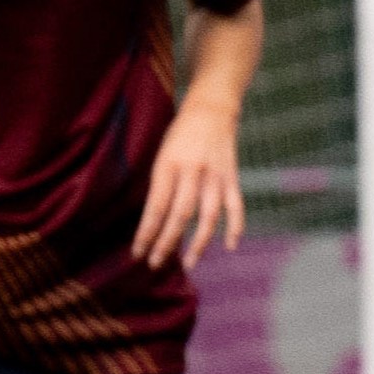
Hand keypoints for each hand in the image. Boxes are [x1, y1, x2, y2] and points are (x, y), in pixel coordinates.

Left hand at [130, 101, 248, 271]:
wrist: (211, 110)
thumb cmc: (180, 137)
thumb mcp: (162, 156)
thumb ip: (160, 187)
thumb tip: (155, 224)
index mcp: (168, 166)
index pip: (156, 206)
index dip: (146, 232)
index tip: (137, 253)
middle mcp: (192, 172)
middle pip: (180, 215)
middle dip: (167, 242)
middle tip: (155, 264)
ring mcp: (215, 176)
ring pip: (208, 216)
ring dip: (198, 243)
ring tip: (188, 264)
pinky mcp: (232, 178)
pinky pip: (235, 206)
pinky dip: (235, 227)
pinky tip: (229, 246)